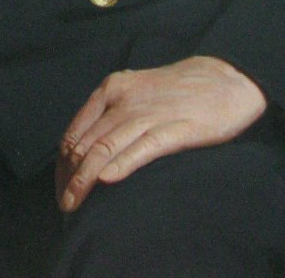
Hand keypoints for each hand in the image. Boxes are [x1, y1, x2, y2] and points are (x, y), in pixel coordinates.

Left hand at [56, 55, 266, 211]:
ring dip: (83, 180)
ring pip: (104, 149)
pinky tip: (107, 180)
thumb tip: (84, 149)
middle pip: (83, 145)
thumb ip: (111, 114)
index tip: (60, 188)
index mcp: (111, 89)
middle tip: (65, 204)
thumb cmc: (177, 91)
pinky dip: (120, 164)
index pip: (74, 133)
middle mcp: (124, 100)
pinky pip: (141, 148)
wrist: (224, 79)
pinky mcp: (175, 129)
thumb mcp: (135, 91)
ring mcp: (148, 114)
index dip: (61, 165)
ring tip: (73, 205)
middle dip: (68, 178)